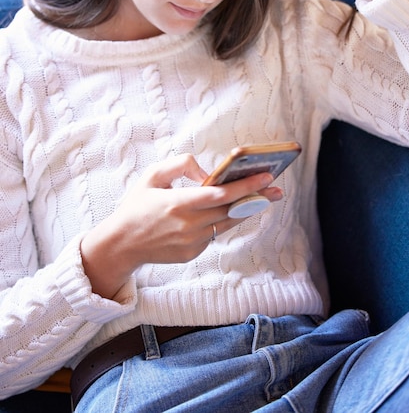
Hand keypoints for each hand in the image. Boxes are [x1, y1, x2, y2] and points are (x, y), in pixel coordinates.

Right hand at [80, 154, 281, 298]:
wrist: (121, 245)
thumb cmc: (137, 206)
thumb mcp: (152, 176)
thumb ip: (181, 165)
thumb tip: (207, 173)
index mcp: (177, 204)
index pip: (220, 195)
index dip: (245, 186)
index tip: (265, 177)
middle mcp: (188, 225)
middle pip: (231, 210)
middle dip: (256, 197)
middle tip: (277, 187)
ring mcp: (191, 243)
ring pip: (227, 224)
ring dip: (248, 210)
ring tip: (267, 197)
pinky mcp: (192, 253)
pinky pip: (214, 234)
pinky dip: (225, 221)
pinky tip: (235, 210)